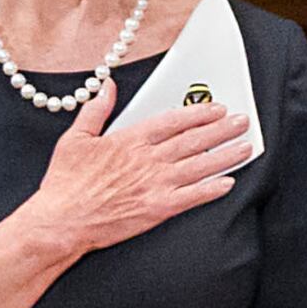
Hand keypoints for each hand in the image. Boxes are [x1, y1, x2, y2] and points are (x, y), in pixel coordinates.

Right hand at [15, 86, 246, 256]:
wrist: (62, 222)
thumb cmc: (66, 183)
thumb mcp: (75, 138)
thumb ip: (96, 110)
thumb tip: (107, 85)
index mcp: (130, 139)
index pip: (173, 121)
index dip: (198, 113)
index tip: (216, 108)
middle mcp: (148, 159)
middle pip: (193, 140)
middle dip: (221, 129)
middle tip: (242, 122)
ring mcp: (155, 184)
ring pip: (199, 166)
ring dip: (225, 155)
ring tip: (245, 147)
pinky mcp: (157, 209)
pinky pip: (192, 197)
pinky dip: (212, 189)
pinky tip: (228, 183)